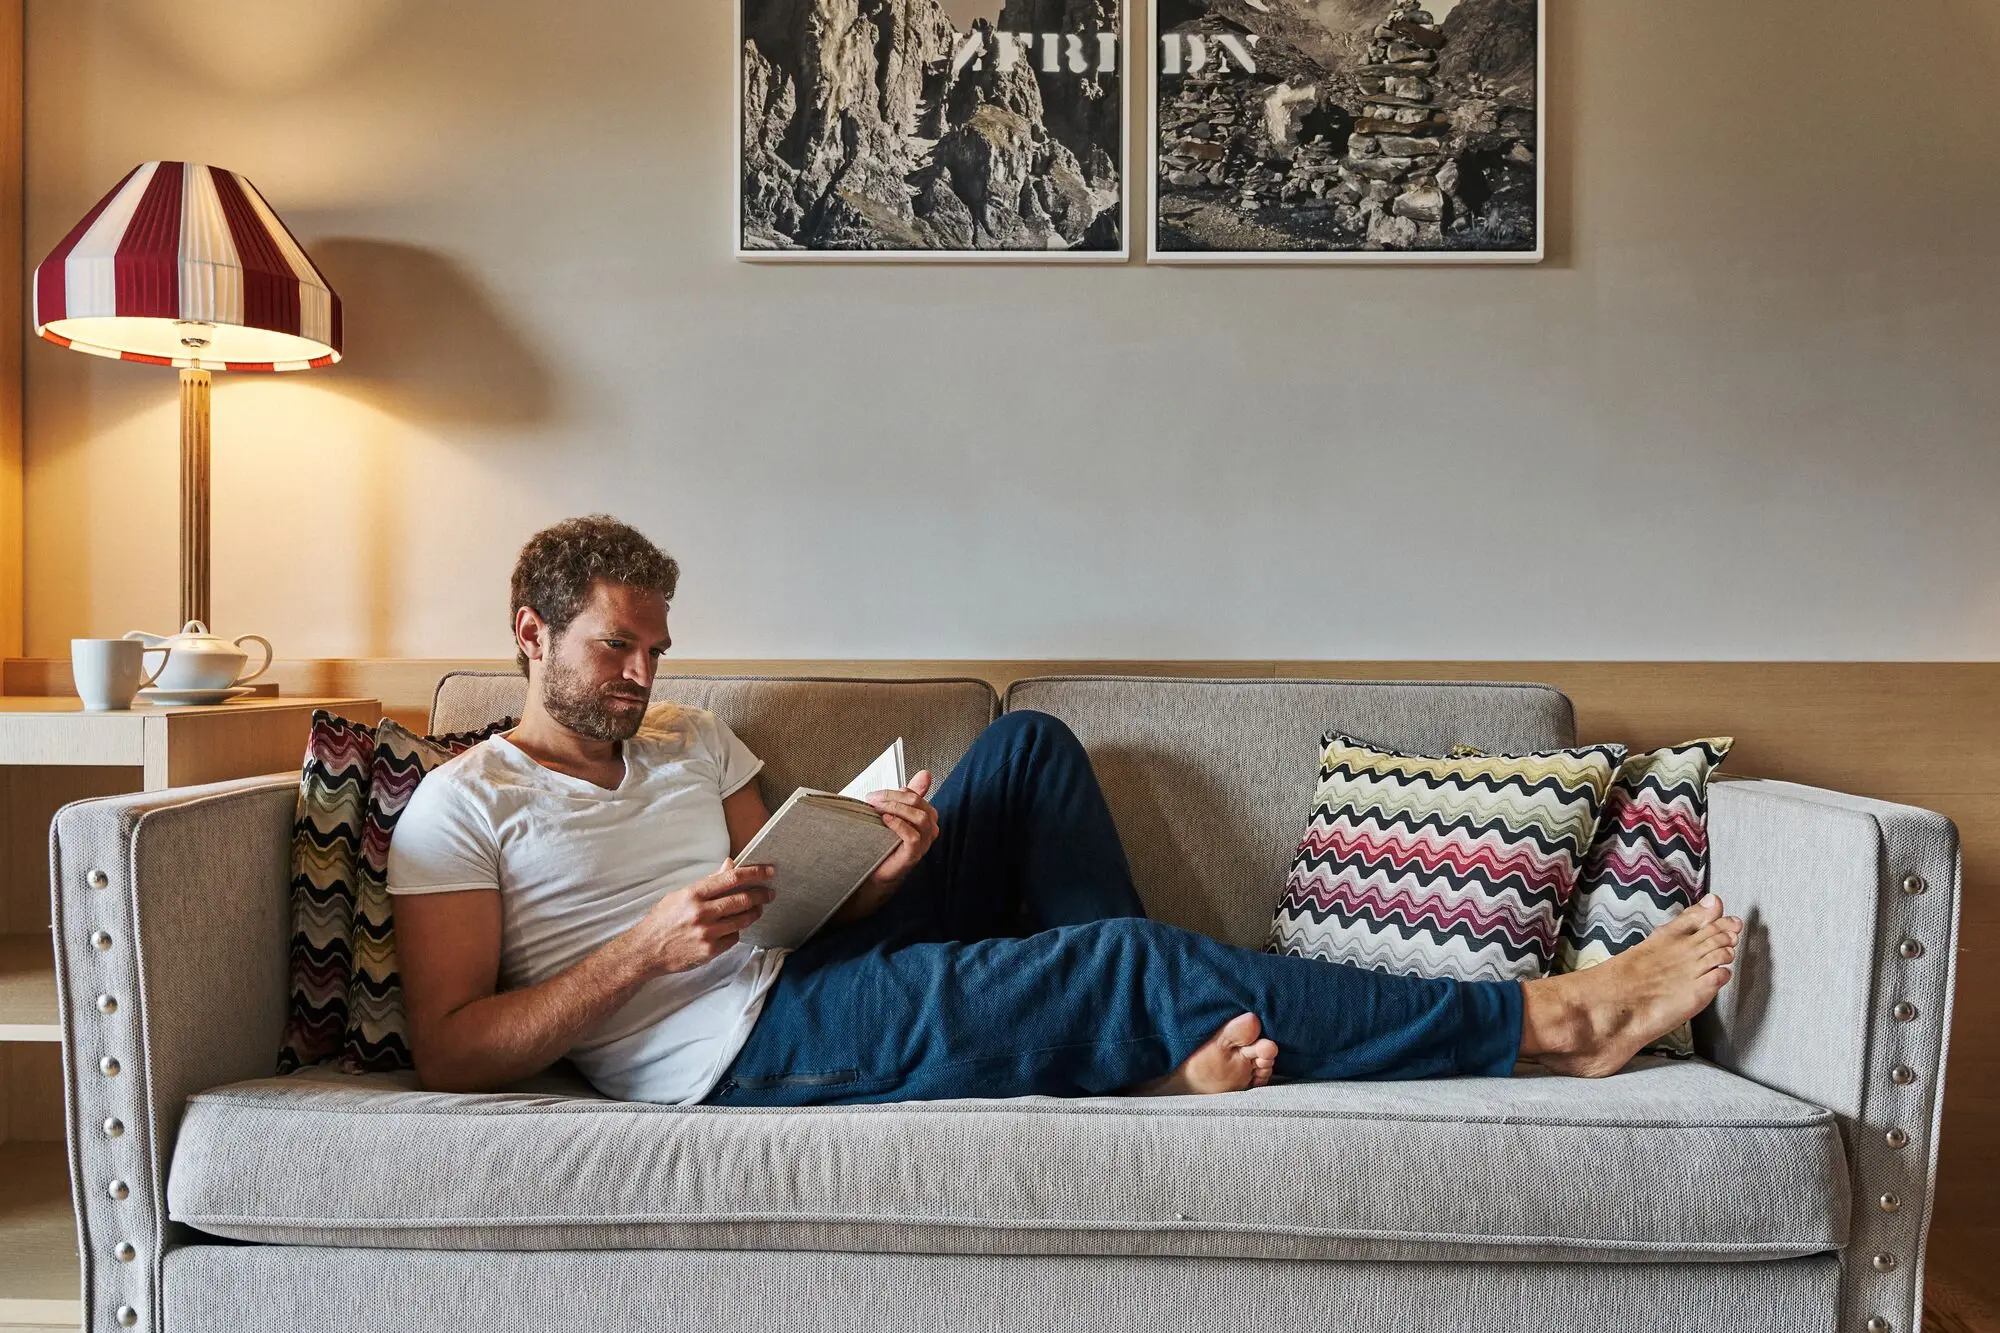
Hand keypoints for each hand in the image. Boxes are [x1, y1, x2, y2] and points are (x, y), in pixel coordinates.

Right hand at [627, 859, 776, 974]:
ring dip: (754, 912)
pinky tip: (734, 927)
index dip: (754, 873)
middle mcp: (701, 912)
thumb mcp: (680, 895)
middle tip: (770, 892)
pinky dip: (737, 931)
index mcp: (694, 894)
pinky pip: (733, 937)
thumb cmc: (662, 920)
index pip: (731, 878)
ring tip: (758, 908)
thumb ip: (708, 882)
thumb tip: (729, 865)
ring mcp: (707, 933)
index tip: (769, 871)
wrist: (645, 950)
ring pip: (742, 920)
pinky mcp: (710, 951)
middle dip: (761, 894)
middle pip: (742, 899)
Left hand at [862, 770, 938, 889]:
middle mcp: (930, 827)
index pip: (914, 794)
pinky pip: (913, 835)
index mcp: (927, 814)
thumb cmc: (887, 840)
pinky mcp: (916, 853)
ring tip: (879, 810)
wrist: (878, 868)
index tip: (875, 795)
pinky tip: (886, 822)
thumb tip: (926, 774)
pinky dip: (899, 825)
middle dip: (892, 797)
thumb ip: (908, 793)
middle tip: (873, 800)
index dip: (894, 792)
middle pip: (917, 803)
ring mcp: (925, 841)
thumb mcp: (896, 812)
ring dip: (896, 809)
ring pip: (919, 817)